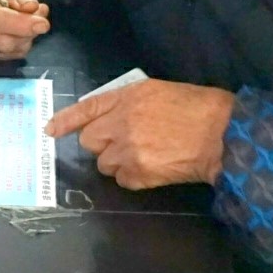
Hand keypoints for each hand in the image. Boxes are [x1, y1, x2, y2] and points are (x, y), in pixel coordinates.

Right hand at [0, 0, 49, 59]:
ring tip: (34, 15)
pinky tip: (25, 26)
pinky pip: (8, 54)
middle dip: (27, 30)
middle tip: (42, 12)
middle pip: (0, 40)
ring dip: (27, 36)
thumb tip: (30, 7)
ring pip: (6, 50)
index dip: (19, 24)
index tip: (43, 23)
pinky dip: (22, 42)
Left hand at [44, 79, 234, 189]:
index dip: (65, 120)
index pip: (85, 108)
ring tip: (146, 156)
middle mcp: (120, 123)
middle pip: (89, 141)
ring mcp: (127, 149)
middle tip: (124, 144)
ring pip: (104, 164)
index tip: (50, 130)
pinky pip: (123, 181)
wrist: (221, 133)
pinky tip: (154, 169)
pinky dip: (135, 178)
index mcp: (125, 98)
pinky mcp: (138, 172)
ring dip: (119, 163)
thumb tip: (113, 117)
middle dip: (102, 145)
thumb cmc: (196, 108)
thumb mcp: (158, 92)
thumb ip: (129, 102)